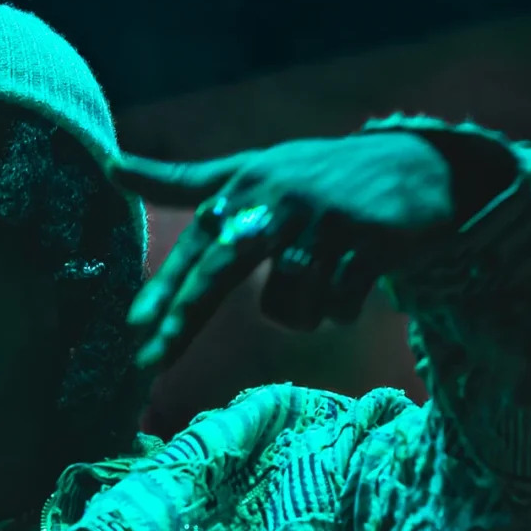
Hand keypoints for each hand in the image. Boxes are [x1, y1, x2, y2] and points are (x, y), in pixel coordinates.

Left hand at [114, 133, 457, 373]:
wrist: (419, 167)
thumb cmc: (318, 178)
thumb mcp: (253, 169)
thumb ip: (185, 179)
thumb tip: (111, 166)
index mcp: (248, 183)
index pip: (198, 243)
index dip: (166, 287)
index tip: (135, 325)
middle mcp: (282, 198)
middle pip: (222, 272)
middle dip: (184, 321)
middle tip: (150, 363)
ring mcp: (327, 221)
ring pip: (288, 304)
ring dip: (302, 311)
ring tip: (322, 282)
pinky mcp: (369, 244)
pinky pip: (336, 307)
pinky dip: (340, 309)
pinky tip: (353, 283)